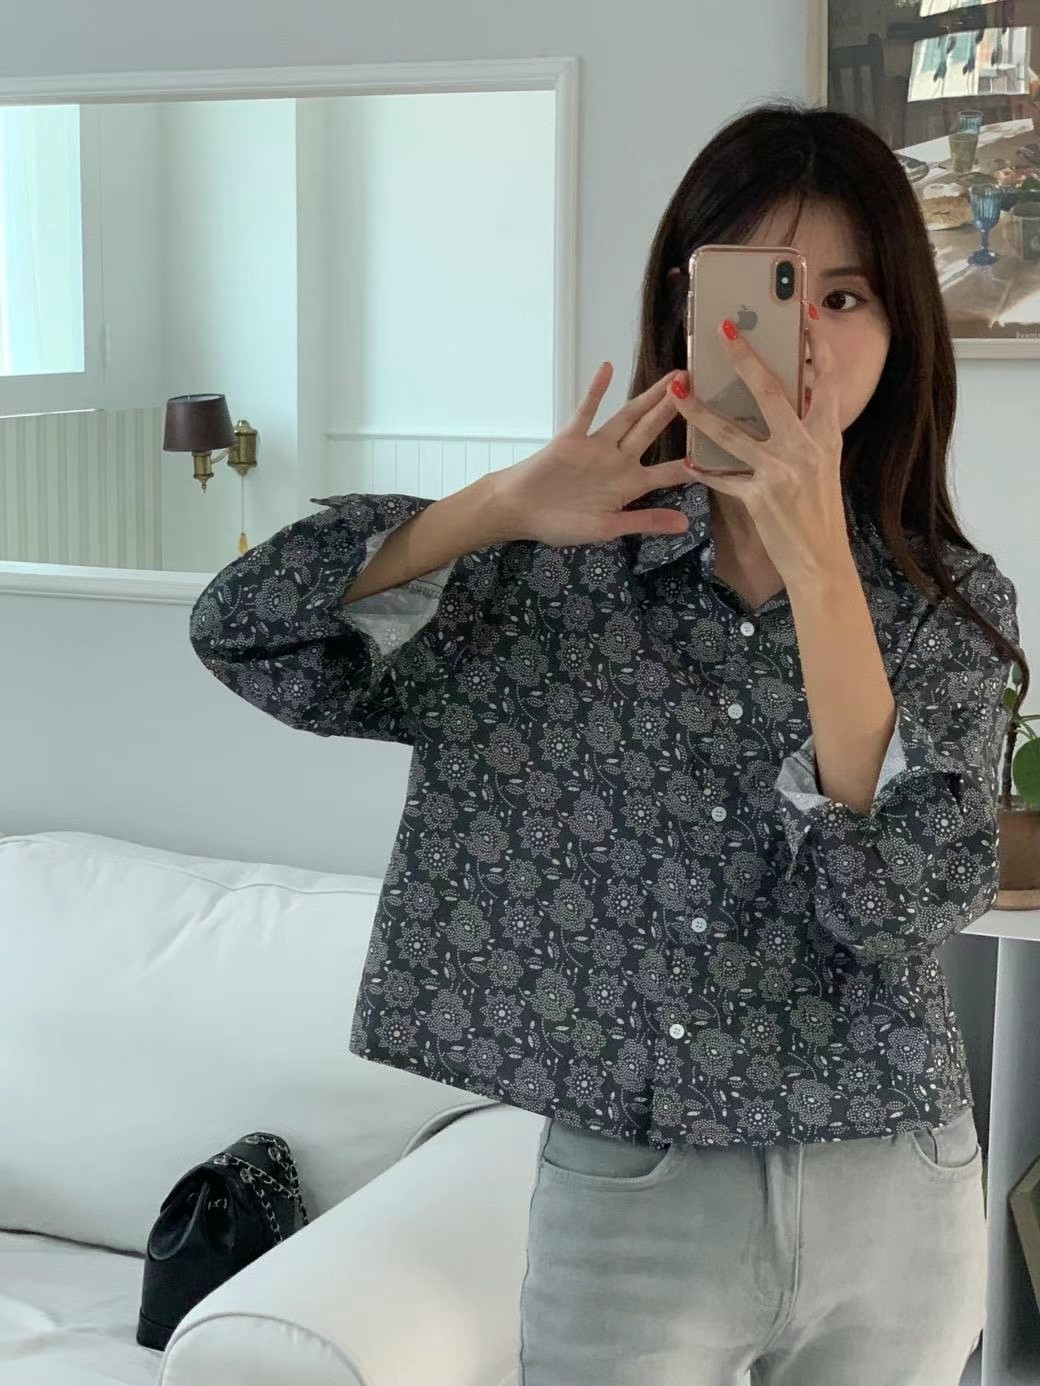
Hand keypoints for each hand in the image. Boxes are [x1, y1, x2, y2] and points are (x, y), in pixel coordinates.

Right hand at [489, 363, 695, 546]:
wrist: (519, 511)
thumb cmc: (560, 525)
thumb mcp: (606, 528)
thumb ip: (643, 521)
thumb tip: (685, 525)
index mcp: (629, 486)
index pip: (668, 473)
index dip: (693, 463)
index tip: (723, 449)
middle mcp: (617, 460)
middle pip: (653, 431)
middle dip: (678, 411)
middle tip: (704, 387)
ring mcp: (596, 446)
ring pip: (628, 416)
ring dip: (650, 397)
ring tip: (675, 376)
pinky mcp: (571, 436)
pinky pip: (586, 410)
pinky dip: (596, 391)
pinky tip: (609, 368)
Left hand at [669, 314, 849, 582]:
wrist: (821, 562)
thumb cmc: (820, 512)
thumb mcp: (825, 465)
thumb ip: (809, 431)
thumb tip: (792, 397)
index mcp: (827, 435)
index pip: (825, 379)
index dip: (815, 344)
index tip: (802, 313)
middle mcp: (806, 447)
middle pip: (771, 391)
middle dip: (744, 357)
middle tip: (723, 329)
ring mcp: (781, 471)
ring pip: (731, 431)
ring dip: (700, 409)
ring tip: (676, 389)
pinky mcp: (758, 497)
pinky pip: (722, 477)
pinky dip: (703, 469)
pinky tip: (688, 460)